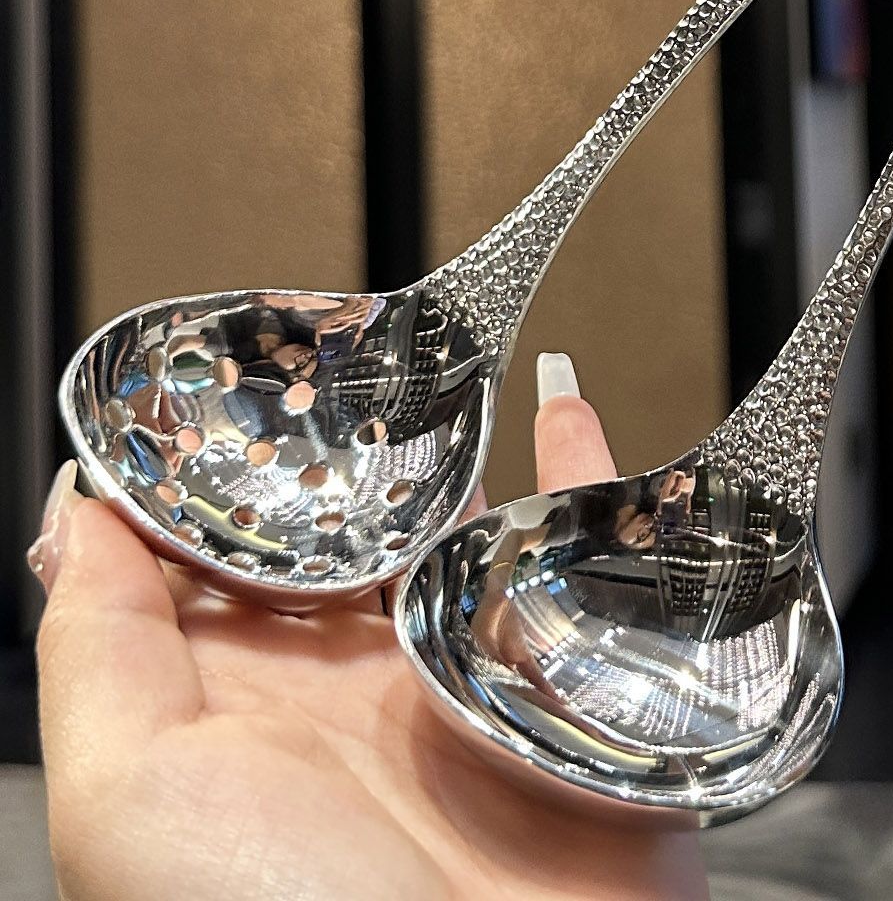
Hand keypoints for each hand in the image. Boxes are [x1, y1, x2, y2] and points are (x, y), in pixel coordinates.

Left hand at [33, 355, 706, 900]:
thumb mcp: (133, 793)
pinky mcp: (575, 689)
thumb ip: (100, 643)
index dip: (229, 455)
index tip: (235, 358)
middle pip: (358, 528)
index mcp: (253, 698)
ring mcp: (471, 682)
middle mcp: (360, 684)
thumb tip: (74, 506)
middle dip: (356, 436)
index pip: (233, 547)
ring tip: (459, 358)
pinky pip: (583, 554)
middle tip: (361, 333)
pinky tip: (567, 405)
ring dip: (467, 448)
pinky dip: (584, 476)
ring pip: (467, 529)